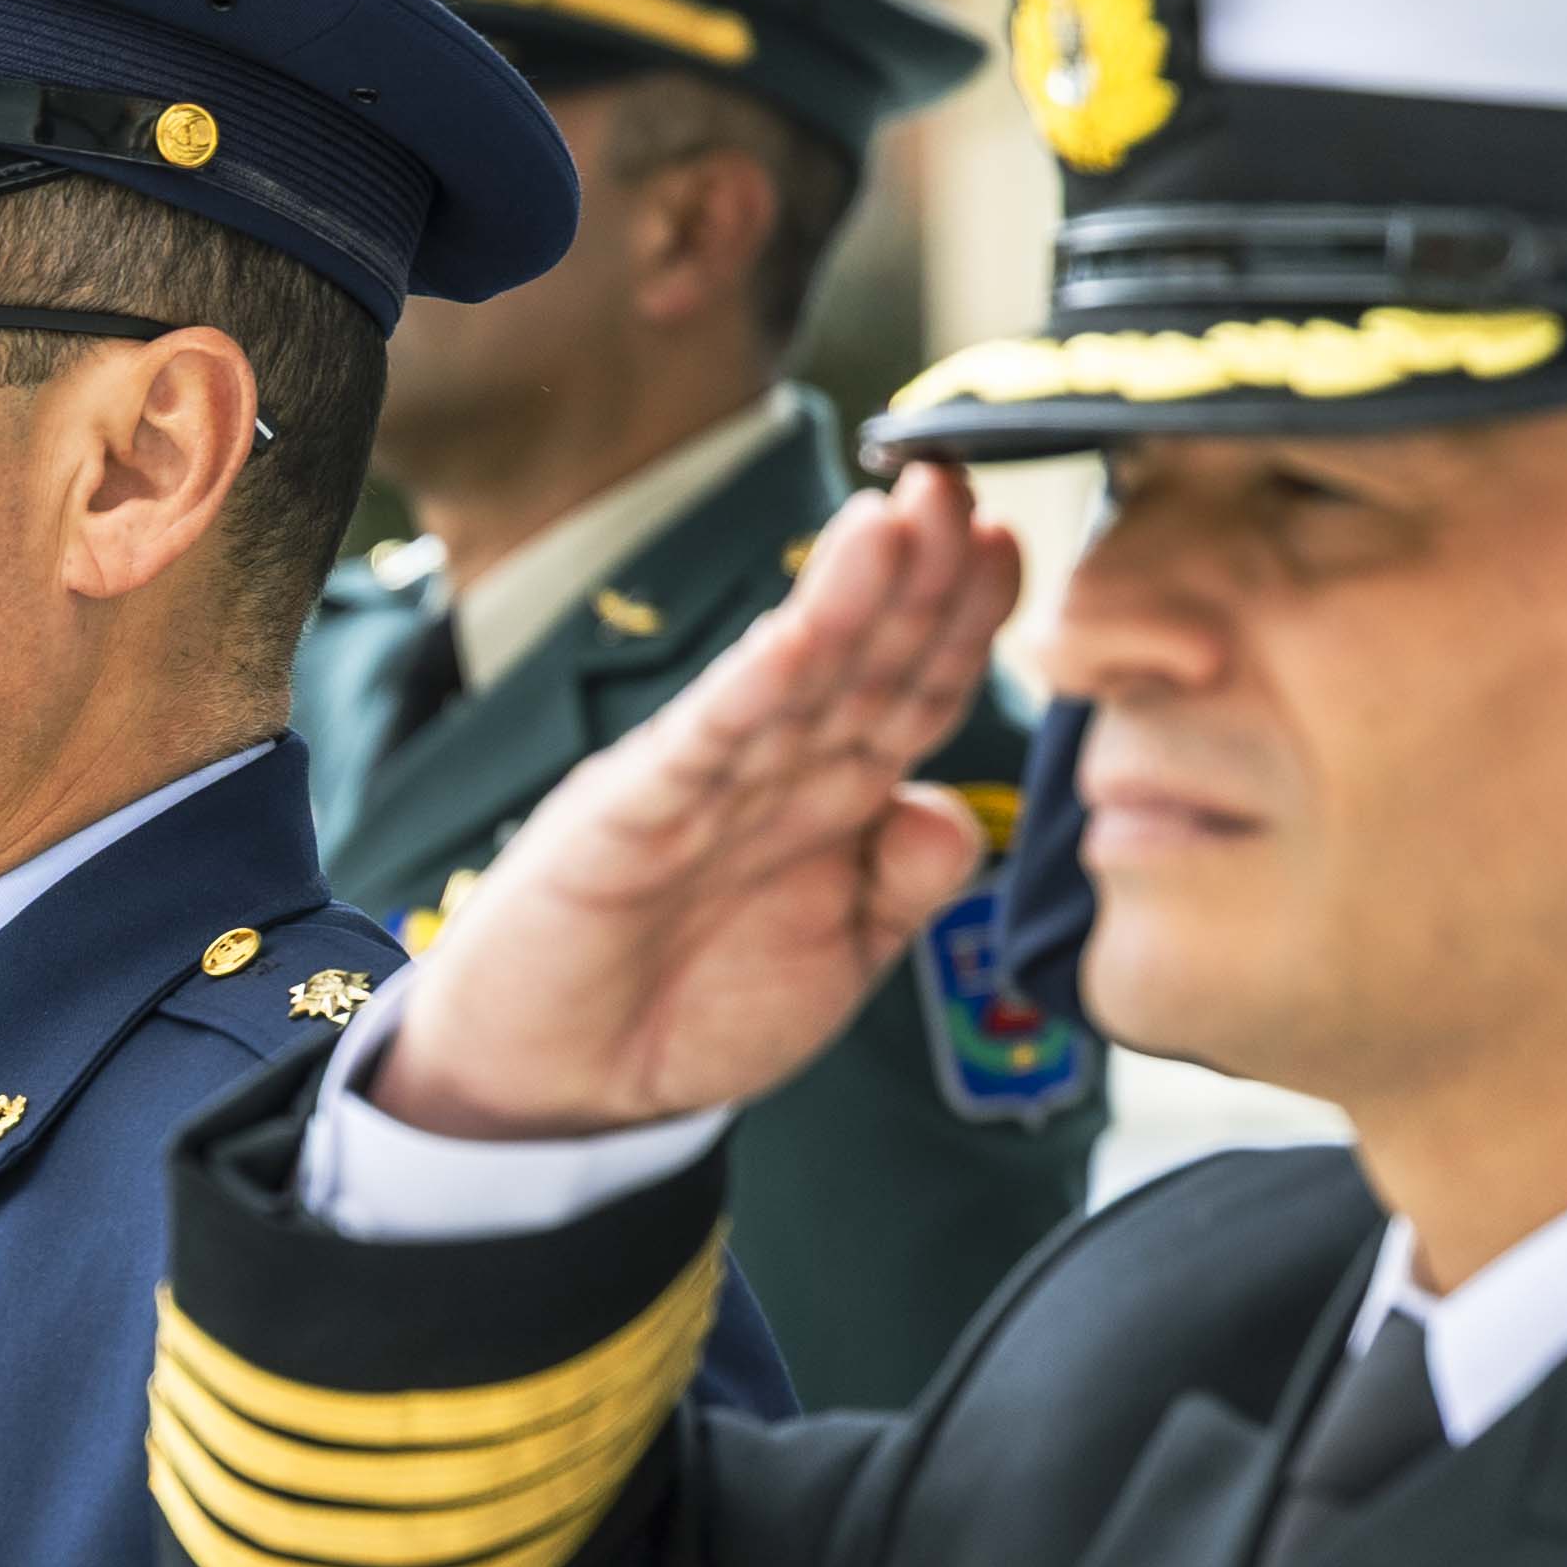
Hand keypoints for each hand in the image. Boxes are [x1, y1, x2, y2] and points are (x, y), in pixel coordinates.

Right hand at [360, 467, 1021, 1140]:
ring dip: (848, 599)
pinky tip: (800, 633)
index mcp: (826, 801)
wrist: (551, 1084)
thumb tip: (957, 813)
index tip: (1015, 543)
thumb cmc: (684, 1015)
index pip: (912, 692)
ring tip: (899, 517)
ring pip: (790, 679)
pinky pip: (704, 746)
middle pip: (862, 659)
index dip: (966, 621)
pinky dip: (754, 690)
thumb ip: (901, 887)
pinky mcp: (629, 817)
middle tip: (962, 482)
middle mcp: (770, 774)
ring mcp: (700, 786)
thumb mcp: (836, 962)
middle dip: (920, 573)